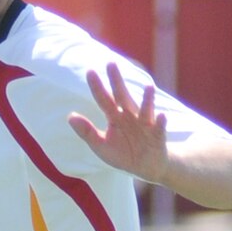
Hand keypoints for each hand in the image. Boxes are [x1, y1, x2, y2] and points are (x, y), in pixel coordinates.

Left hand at [69, 61, 169, 181]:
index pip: (104, 99)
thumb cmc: (122, 153)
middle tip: (111, 63)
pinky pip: (159, 128)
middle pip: (123, 96)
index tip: (90, 71)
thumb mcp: (100, 145)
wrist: (145, 167)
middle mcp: (130, 116)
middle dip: (117, 81)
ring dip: (147, 99)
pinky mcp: (157, 136)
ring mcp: (145, 124)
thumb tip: (70, 116)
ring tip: (148, 87)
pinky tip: (161, 116)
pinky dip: (160, 122)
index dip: (97, 87)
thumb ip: (87, 132)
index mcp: (115, 117)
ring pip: (145, 109)